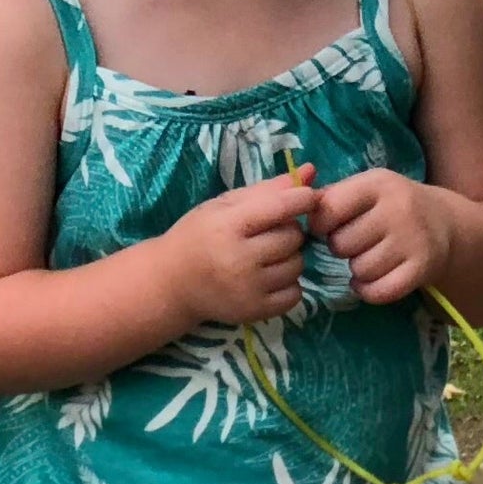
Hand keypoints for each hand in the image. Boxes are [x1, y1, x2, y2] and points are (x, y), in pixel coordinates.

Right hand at [160, 170, 318, 327]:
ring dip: (289, 257)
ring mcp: (248, 289)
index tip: (307, 198)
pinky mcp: (255, 312)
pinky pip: (295, 294)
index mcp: (228, 225)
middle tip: (271, 232)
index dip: (302, 199)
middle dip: (289, 230)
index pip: (280, 207)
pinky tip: (269, 278)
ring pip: (297, 265)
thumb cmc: (198, 236)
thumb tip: (310, 172)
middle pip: (293, 237)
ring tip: (267, 256)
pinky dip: (288, 284)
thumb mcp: (224, 205)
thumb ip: (267, 189)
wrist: (172, 283)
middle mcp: (239, 259)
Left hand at [307, 166, 450, 305]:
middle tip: (355, 243)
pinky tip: (372, 279)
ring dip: (357, 270)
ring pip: (360, 270)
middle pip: (342, 244)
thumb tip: (293, 208)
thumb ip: (331, 196)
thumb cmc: (391, 205)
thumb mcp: (366, 188)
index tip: (328, 226)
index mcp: (377, 184)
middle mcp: (398, 209)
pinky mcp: (422, 268)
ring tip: (368, 258)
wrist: (444, 222)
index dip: (321, 223)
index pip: (329, 208)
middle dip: (342, 248)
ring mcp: (412, 240)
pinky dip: (369, 290)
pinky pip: (379, 291)